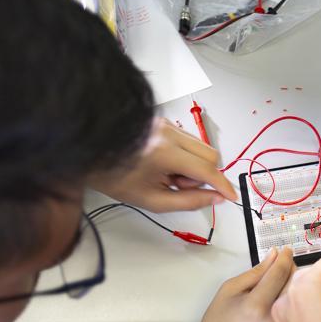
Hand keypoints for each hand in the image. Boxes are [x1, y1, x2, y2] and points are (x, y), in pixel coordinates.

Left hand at [89, 117, 237, 212]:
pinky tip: (163, 163)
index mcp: (164, 152)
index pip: (207, 169)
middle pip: (211, 155)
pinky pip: (188, 140)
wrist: (89, 153)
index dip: (222, 185)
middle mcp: (168, 132)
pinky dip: (184, 156)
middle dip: (204, 175)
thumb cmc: (115, 178)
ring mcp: (165, 123)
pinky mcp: (162, 120)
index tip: (231, 197)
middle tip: (180, 185)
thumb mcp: (152, 199)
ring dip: (194, 166)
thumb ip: (189, 201)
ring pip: (201, 146)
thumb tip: (216, 198)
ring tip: (168, 174)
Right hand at [177, 247, 294, 321]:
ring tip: (281, 276)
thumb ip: (254, 273)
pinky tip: (282, 292)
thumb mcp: (229, 290)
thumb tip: (273, 256)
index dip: (284, 258)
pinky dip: (291, 296)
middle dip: (292, 268)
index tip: (286, 249)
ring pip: (296, 296)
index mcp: (256, 305)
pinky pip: (293, 308)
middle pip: (293, 284)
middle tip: (284, 260)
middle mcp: (274, 318)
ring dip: (293, 281)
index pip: (279, 274)